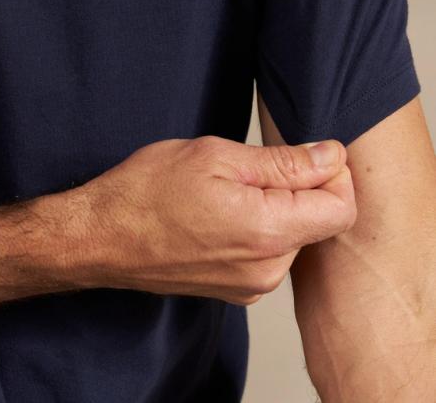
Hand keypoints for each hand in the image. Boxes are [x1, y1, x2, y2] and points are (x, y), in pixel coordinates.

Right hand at [75, 135, 355, 304]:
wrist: (101, 237)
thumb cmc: (146, 191)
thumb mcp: (215, 156)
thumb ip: (283, 162)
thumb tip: (330, 156)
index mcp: (268, 232)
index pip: (342, 206)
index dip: (331, 172)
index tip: (302, 152)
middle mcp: (267, 269)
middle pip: (319, 220)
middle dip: (298, 187)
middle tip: (247, 166)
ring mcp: (251, 286)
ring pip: (293, 235)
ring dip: (274, 207)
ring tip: (225, 190)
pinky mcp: (236, 290)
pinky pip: (269, 253)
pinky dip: (257, 227)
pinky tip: (218, 212)